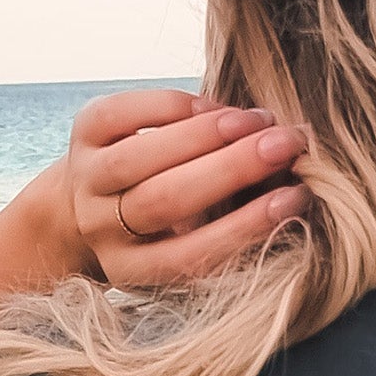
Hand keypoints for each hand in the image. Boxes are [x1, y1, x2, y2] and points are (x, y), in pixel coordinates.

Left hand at [63, 88, 308, 287]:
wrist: (86, 202)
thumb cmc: (160, 228)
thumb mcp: (186, 245)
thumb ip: (225, 229)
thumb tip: (290, 191)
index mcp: (133, 270)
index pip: (192, 255)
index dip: (245, 228)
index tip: (294, 199)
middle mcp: (102, 229)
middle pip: (167, 199)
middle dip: (232, 169)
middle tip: (285, 146)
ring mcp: (86, 180)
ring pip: (145, 155)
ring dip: (207, 133)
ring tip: (256, 121)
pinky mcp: (81, 133)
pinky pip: (127, 113)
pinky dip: (175, 105)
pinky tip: (214, 107)